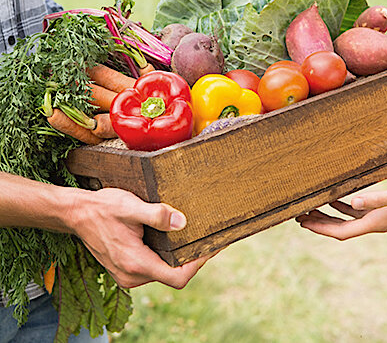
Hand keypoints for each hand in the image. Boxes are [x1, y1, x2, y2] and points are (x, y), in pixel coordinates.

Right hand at [66, 187, 213, 288]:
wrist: (76, 213)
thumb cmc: (103, 208)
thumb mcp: (130, 206)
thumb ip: (157, 215)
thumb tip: (182, 222)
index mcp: (135, 263)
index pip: (177, 278)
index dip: (198, 265)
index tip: (212, 247)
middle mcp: (131, 275)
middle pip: (173, 277)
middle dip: (192, 260)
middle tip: (209, 240)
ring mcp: (127, 275)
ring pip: (164, 273)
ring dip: (179, 259)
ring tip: (194, 238)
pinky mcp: (125, 269)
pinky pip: (153, 269)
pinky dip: (166, 258)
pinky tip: (173, 241)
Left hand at [296, 171, 386, 239]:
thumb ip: (377, 198)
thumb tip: (353, 203)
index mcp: (376, 223)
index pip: (342, 231)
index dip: (321, 228)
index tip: (302, 222)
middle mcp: (376, 223)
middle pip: (341, 228)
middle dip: (319, 223)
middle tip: (298, 215)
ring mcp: (379, 217)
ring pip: (347, 220)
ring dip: (328, 215)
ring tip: (310, 208)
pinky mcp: (383, 209)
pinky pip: (357, 211)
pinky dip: (342, 207)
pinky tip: (335, 198)